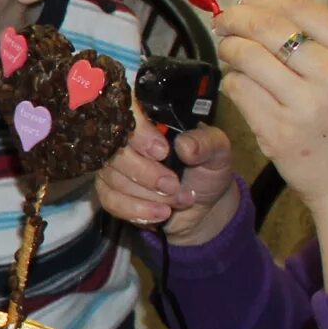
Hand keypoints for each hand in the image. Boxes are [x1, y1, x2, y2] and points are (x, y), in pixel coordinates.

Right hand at [95, 123, 240, 245]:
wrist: (204, 208)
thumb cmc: (208, 172)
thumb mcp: (218, 153)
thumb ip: (206, 143)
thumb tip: (184, 145)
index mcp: (151, 120)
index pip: (128, 114)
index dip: (139, 134)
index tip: (162, 152)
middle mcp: (125, 140)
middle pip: (114, 151)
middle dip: (145, 174)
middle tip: (173, 186)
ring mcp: (114, 166)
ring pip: (113, 178)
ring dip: (147, 195)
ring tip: (176, 201)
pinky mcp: (109, 191)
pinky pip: (109, 200)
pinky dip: (136, 210)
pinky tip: (160, 214)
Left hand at [213, 0, 327, 211]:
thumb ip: (319, 42)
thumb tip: (259, 10)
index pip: (299, 7)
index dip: (262, 0)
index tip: (245, 3)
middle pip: (266, 27)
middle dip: (235, 19)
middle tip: (223, 22)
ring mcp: (305, 105)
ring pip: (245, 56)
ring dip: (229, 50)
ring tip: (231, 53)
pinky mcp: (278, 131)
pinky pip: (238, 89)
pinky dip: (232, 82)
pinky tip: (241, 86)